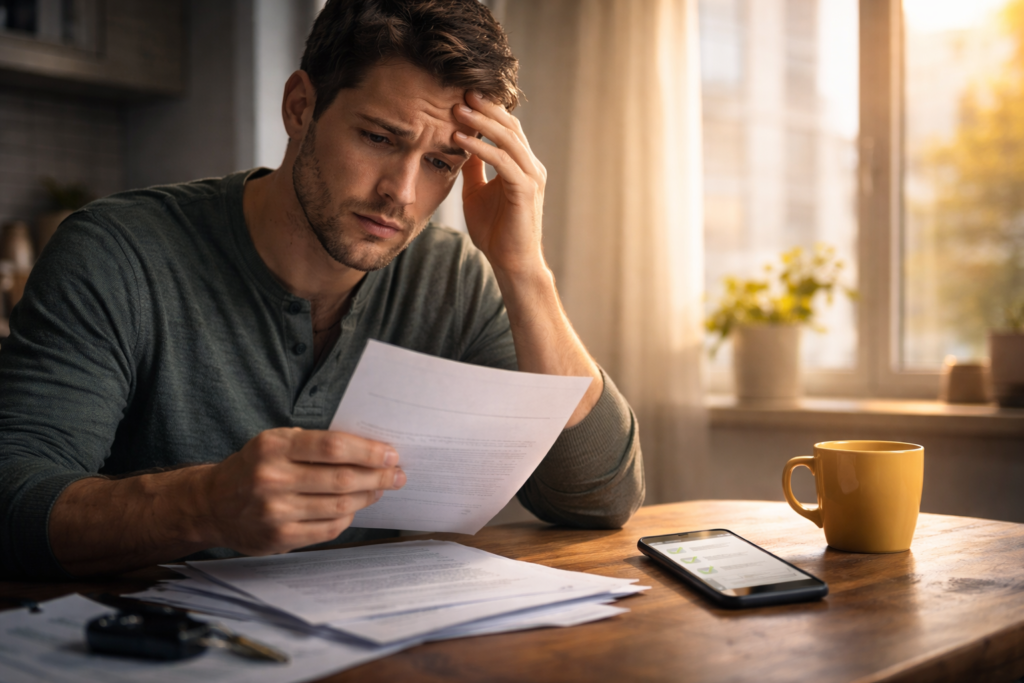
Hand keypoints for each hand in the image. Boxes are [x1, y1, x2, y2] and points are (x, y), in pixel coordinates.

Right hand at [196, 428, 404, 555]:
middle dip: (378, 476)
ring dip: (368, 496)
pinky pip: (328, 528)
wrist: (212, 504)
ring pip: (339, 505)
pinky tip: (355, 507)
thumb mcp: (276, 443)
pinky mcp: (279, 537)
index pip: (333, 447)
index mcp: (274, 446)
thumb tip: (368, 450)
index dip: (368, 451)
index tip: (391, 454)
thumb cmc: (254, 467)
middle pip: (342, 478)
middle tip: (398, 474)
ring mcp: (275, 511)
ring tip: (381, 489)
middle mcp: (272, 478)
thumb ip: (314, 445)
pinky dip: (348, 516)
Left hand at [453, 91, 547, 277]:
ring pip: (508, 138)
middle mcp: (531, 166)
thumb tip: (459, 143)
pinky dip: (481, 147)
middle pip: (510, 125)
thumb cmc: (495, 232)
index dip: (486, 110)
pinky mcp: (526, 190)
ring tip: (456, 108)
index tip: (460, 95)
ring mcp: (531, 177)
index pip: (507, 128)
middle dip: (485, 107)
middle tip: (460, 90)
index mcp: (521, 165)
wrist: (511, 263)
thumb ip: (472, 168)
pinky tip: (460, 139)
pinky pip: (502, 161)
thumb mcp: (476, 192)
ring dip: (481, 122)